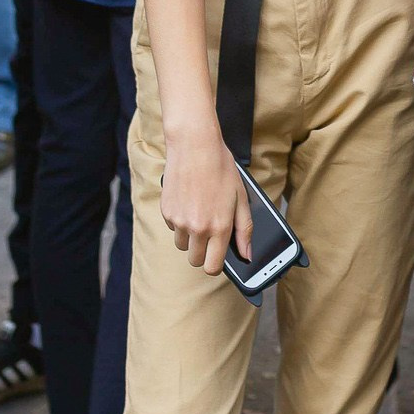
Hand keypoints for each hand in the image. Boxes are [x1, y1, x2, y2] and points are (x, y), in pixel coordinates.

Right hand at [161, 128, 252, 274]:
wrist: (194, 145)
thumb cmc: (221, 168)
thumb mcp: (241, 198)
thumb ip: (244, 229)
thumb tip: (247, 254)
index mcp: (219, 226)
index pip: (212, 267)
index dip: (215, 265)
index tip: (218, 257)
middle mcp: (197, 228)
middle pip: (195, 260)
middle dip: (202, 252)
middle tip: (209, 232)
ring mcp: (179, 221)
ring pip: (182, 245)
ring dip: (190, 237)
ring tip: (199, 213)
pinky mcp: (166, 211)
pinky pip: (173, 228)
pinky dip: (179, 221)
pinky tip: (188, 202)